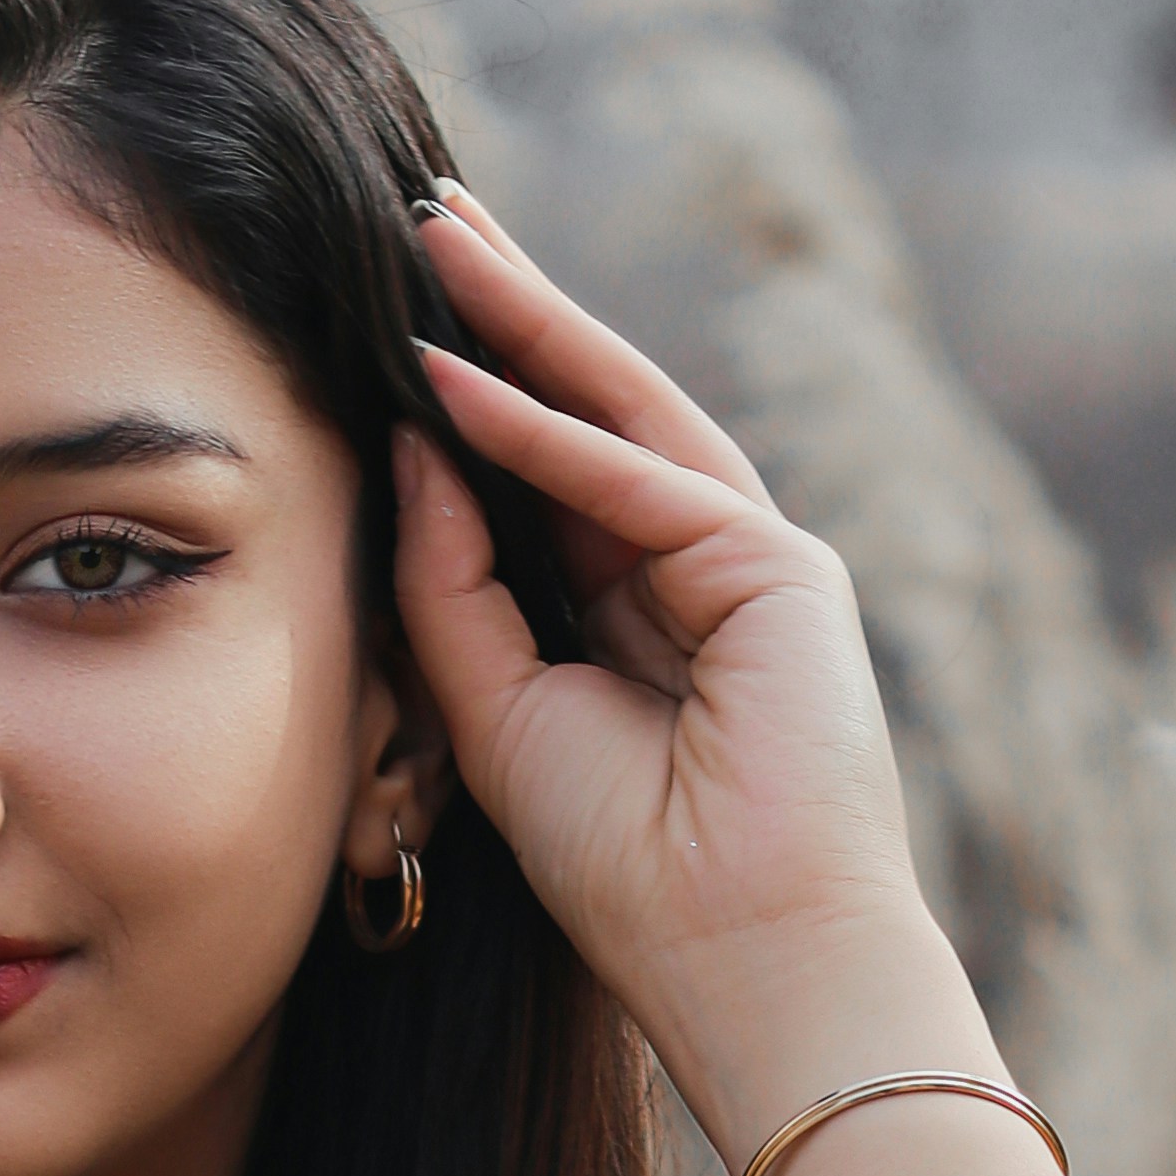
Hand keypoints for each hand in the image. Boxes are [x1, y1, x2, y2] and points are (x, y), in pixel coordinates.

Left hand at [393, 189, 949, 1155]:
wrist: (740, 959)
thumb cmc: (626, 870)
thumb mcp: (497, 712)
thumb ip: (453, 586)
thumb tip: (411, 452)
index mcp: (641, 610)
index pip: (546, 470)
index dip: (474, 388)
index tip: (392, 312)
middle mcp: (705, 570)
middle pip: (590, 411)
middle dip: (508, 313)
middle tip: (424, 215)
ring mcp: (754, 564)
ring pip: (624, 413)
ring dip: (529, 324)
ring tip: (439, 240)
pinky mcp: (783, 574)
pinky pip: (641, 482)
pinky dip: (548, 432)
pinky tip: (462, 379)